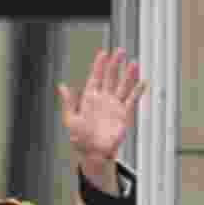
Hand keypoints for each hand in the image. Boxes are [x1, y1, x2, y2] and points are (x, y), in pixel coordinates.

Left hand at [58, 48, 146, 186]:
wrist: (93, 153)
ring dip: (128, 75)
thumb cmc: (80, 139)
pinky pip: (131, 100)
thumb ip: (68, 103)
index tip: (103, 53)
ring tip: (133, 63)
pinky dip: (137, 91)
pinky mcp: (123, 114)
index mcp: (89, 99)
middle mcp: (103, 100)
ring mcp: (114, 106)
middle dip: (115, 64)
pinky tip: (142, 82)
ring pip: (122, 86)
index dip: (99, 65)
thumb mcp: (71, 120)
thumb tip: (62, 87)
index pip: (95, 77)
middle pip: (110, 78)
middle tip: (119, 51)